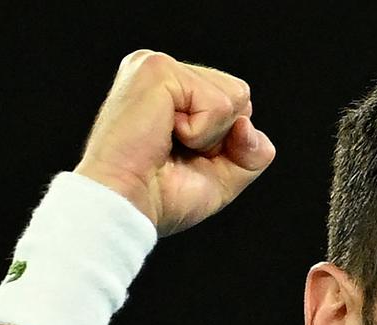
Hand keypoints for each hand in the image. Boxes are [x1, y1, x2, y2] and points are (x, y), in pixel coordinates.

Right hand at [73, 50, 275, 236]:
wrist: (124, 207)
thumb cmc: (158, 197)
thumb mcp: (222, 176)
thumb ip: (252, 151)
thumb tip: (247, 123)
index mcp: (171, 90)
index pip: (236, 104)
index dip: (225, 143)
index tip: (182, 158)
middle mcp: (162, 71)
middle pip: (240, 95)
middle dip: (221, 138)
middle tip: (175, 153)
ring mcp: (156, 65)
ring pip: (235, 96)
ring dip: (209, 135)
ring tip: (166, 143)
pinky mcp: (157, 69)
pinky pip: (218, 103)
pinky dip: (201, 133)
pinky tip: (163, 135)